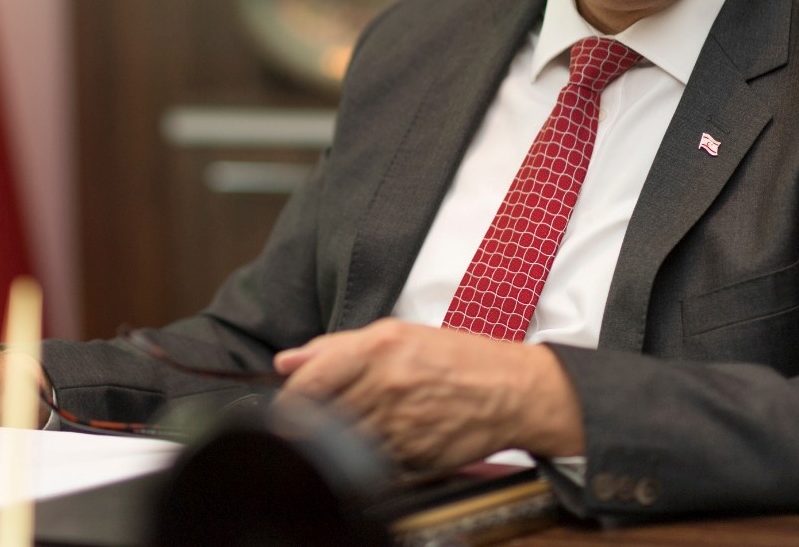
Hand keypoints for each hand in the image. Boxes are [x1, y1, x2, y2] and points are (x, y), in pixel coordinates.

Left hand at [274, 319, 582, 470]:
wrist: (513, 389)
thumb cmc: (458, 358)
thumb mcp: (398, 333)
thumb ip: (335, 348)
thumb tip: (287, 363)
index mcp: (378, 348)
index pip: (309, 383)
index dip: (290, 401)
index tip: (285, 410)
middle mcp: (387, 385)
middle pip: (322, 417)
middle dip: (312, 423)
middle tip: (318, 423)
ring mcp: (402, 424)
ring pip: (346, 444)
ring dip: (341, 443)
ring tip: (358, 430)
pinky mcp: (416, 457)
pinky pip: (375, 465)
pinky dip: (370, 460)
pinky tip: (383, 446)